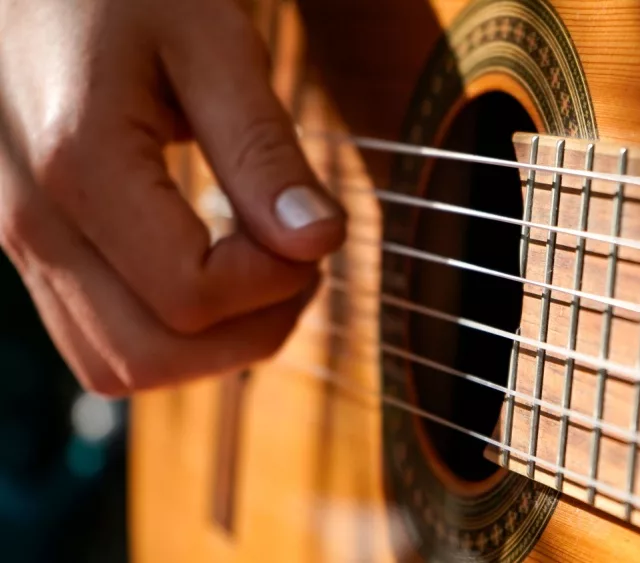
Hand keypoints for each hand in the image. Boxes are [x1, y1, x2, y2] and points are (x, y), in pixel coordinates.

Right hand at [0, 0, 345, 395]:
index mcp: (80, 168)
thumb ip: (262, 148)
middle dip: (252, 330)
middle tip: (299, 263)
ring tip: (260, 272)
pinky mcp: (29, 250)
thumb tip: (320, 241)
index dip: (275, 282)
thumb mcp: (211, 44)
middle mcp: (32, 223)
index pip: (193, 297)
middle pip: (152, 357)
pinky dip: (165, 335)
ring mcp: (18, 244)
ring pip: (116, 366)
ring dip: (210, 348)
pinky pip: (95, 339)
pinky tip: (209, 275)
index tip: (312, 228)